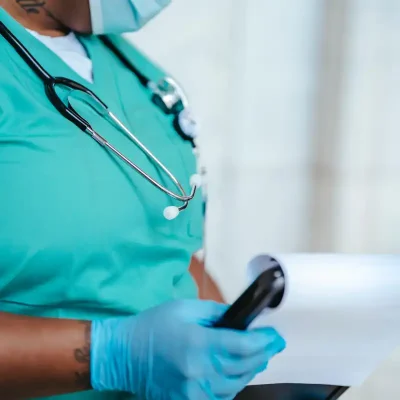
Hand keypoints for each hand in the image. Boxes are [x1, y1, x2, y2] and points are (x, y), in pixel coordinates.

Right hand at [91, 300, 285, 399]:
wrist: (125, 353)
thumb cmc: (154, 326)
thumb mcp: (185, 308)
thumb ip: (216, 312)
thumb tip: (240, 319)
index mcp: (197, 343)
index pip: (242, 346)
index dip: (264, 341)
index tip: (275, 335)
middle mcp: (198, 371)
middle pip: (244, 366)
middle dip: (263, 354)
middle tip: (273, 344)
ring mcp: (193, 391)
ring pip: (236, 384)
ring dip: (251, 369)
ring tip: (258, 356)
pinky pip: (221, 397)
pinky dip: (234, 384)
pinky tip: (237, 372)